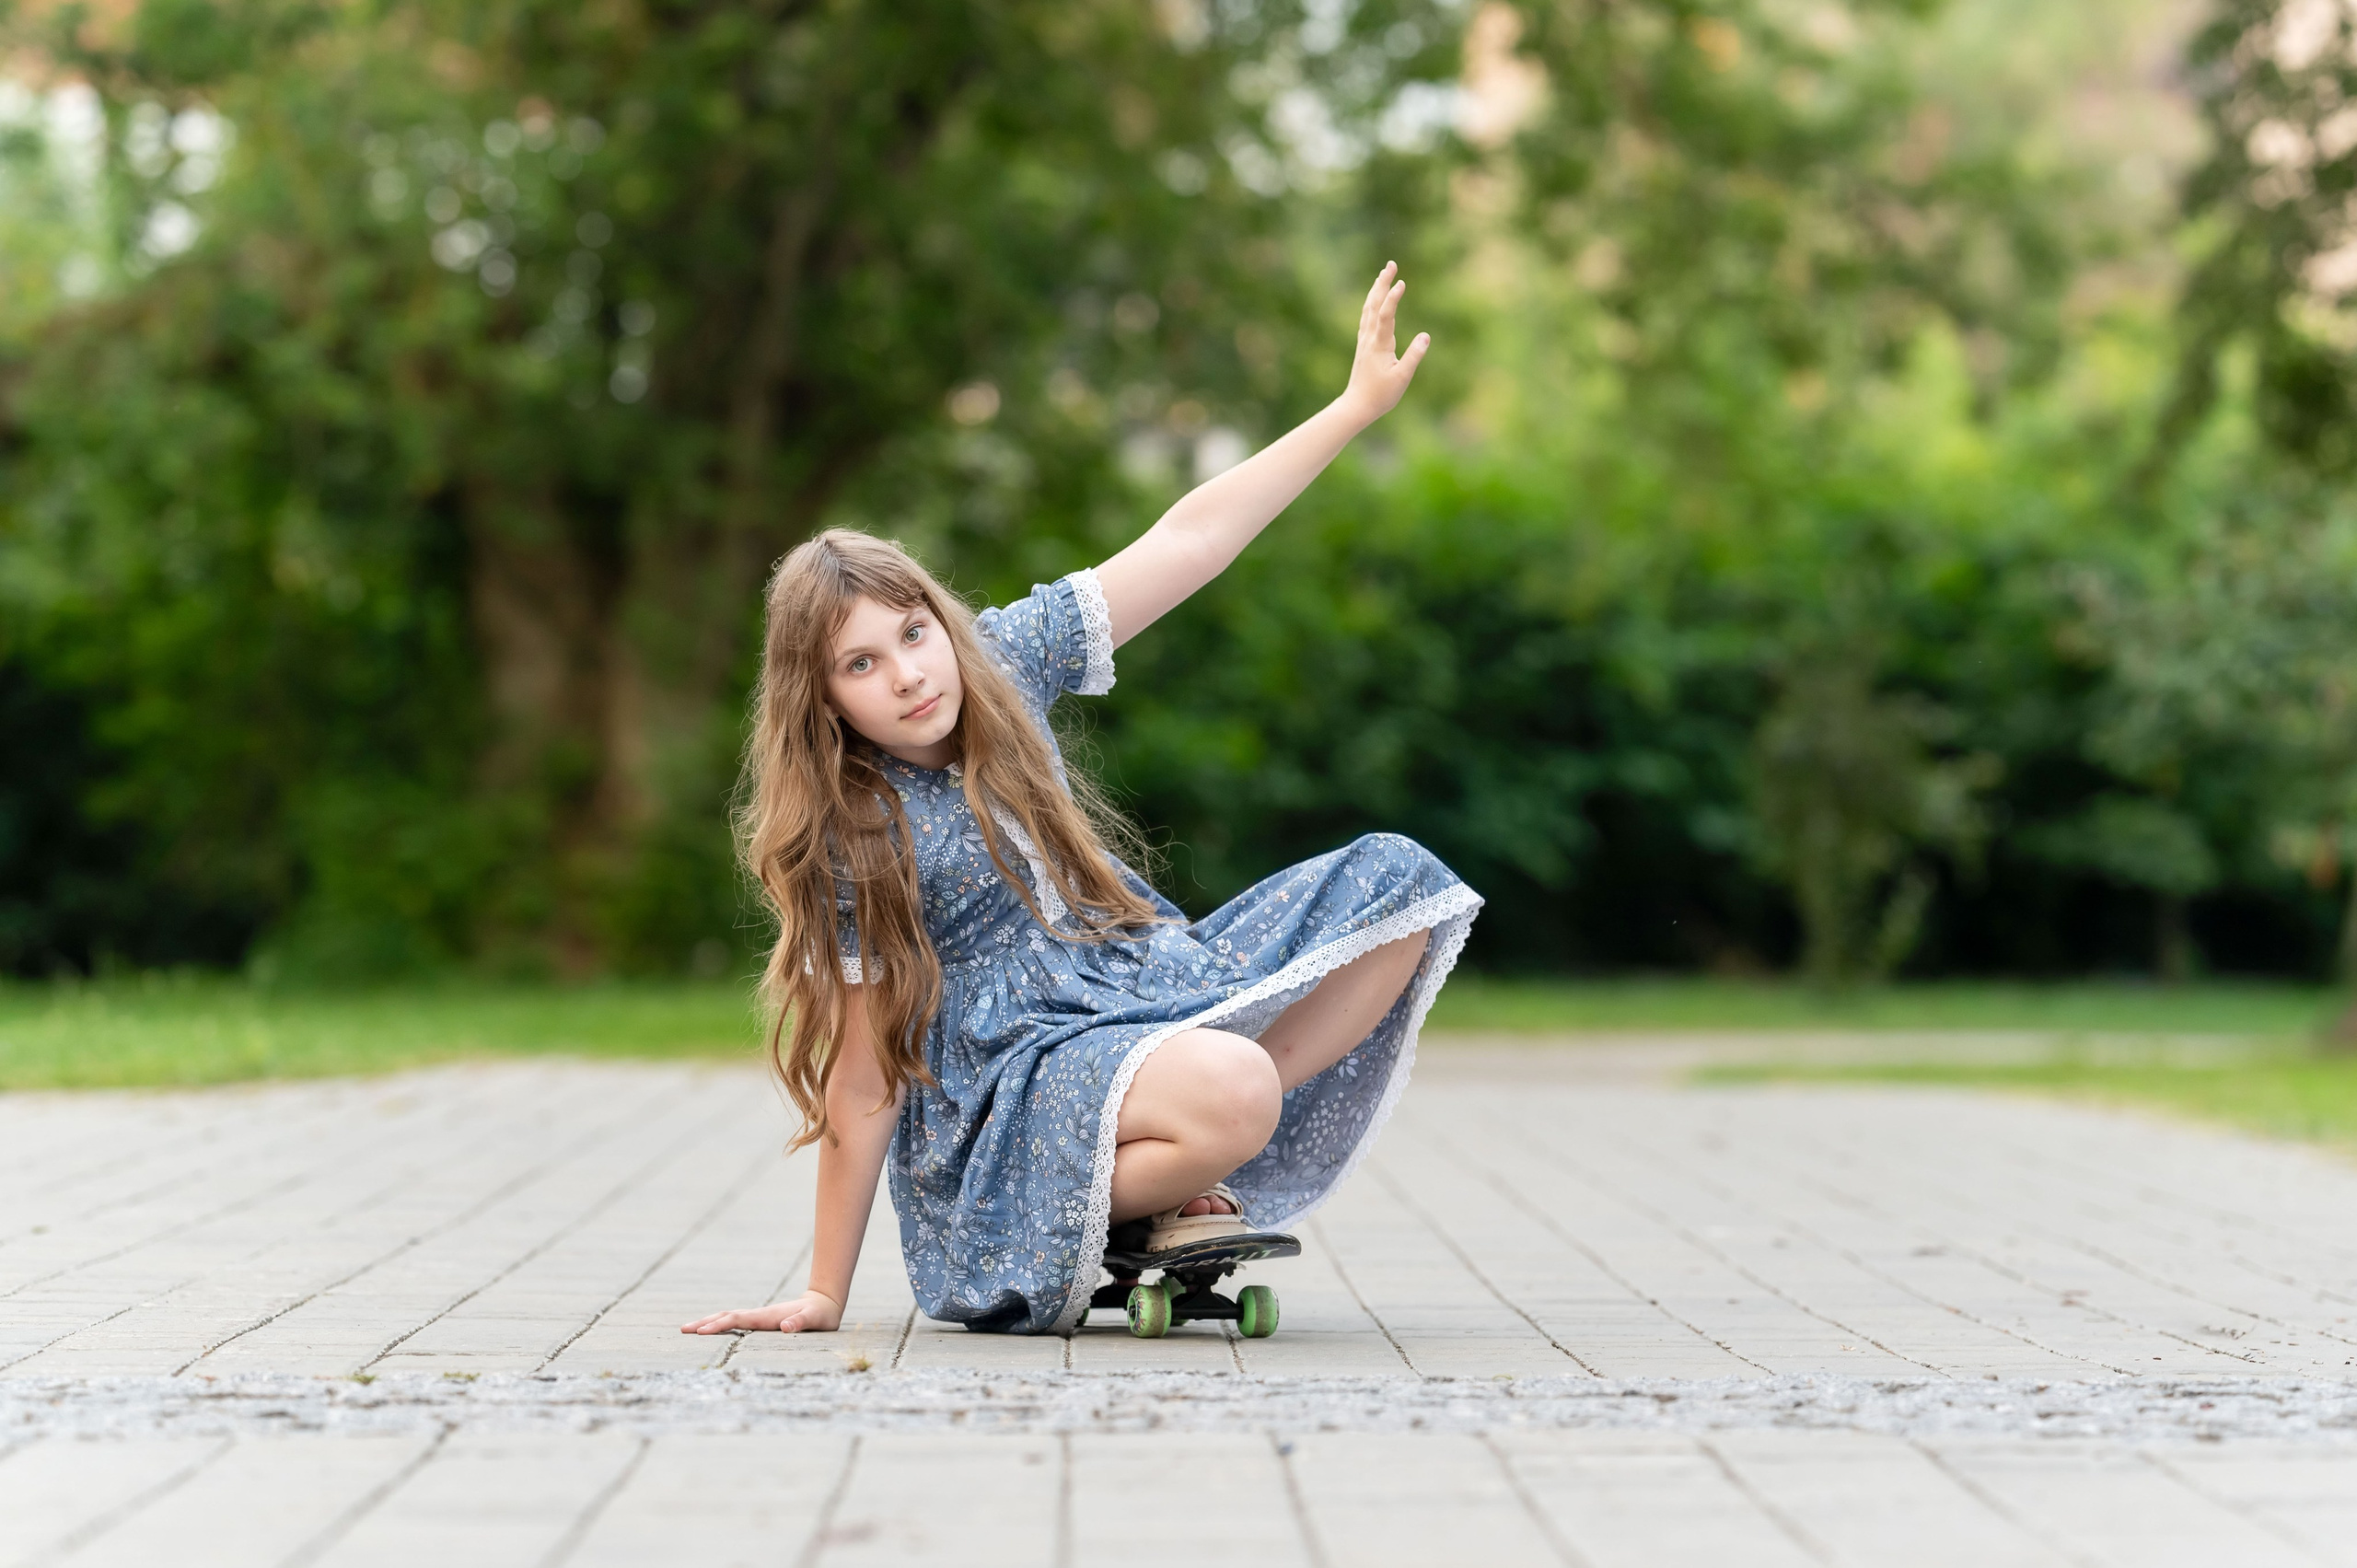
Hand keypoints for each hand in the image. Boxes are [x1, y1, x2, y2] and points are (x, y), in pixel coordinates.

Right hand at [679, 1289, 842, 1334]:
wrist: (824, 1302)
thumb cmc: (821, 1315)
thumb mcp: (815, 1320)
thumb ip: (801, 1322)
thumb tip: (785, 1327)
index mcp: (767, 1316)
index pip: (737, 1320)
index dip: (719, 1326)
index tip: (701, 1331)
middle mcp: (760, 1315)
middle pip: (726, 1316)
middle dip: (705, 1323)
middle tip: (683, 1330)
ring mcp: (759, 1317)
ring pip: (729, 1317)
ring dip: (709, 1322)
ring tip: (689, 1329)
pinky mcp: (761, 1321)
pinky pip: (736, 1322)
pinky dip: (720, 1324)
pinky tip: (712, 1330)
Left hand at [1338, 261, 1429, 426]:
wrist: (1356, 406)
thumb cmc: (1380, 395)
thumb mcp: (1402, 378)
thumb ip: (1414, 356)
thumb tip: (1426, 336)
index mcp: (1379, 344)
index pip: (1386, 314)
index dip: (1393, 297)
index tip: (1401, 282)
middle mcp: (1369, 338)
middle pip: (1374, 304)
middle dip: (1382, 283)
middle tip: (1391, 264)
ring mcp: (1364, 341)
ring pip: (1368, 309)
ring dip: (1376, 290)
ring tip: (1383, 275)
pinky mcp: (1363, 346)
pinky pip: (1366, 318)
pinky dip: (1371, 304)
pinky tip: (1373, 300)